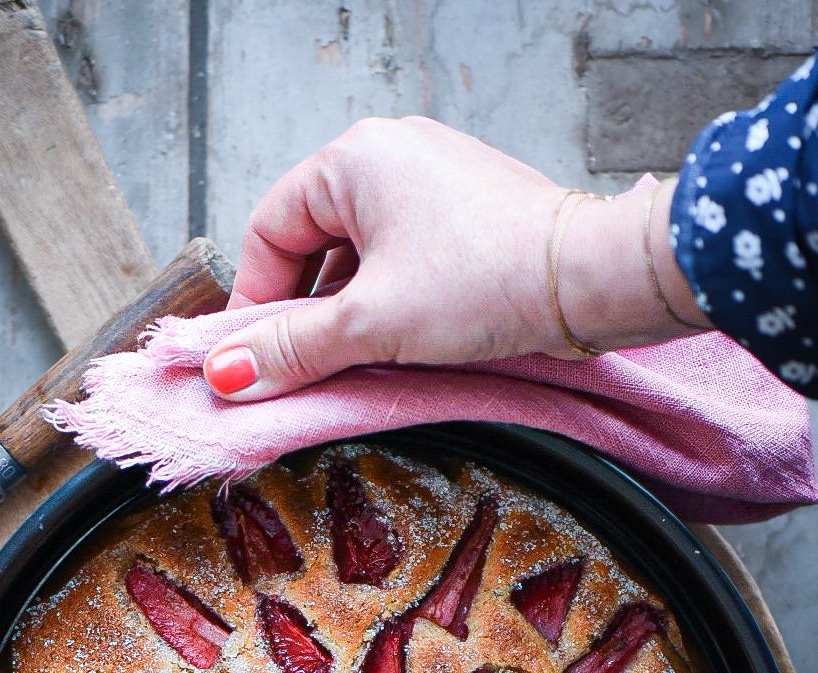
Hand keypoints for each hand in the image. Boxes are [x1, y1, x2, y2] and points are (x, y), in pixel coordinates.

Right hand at [204, 116, 704, 401]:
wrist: (589, 280)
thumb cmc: (485, 284)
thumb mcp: (371, 325)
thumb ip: (293, 348)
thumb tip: (228, 374)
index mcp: (354, 158)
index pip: (269, 229)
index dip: (254, 300)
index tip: (253, 358)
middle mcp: (391, 152)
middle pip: (311, 238)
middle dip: (302, 306)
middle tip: (302, 365)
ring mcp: (433, 176)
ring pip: (357, 250)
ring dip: (345, 307)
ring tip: (355, 358)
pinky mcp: (467, 208)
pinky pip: (401, 252)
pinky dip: (387, 296)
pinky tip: (398, 338)